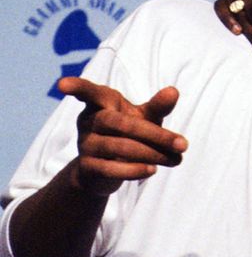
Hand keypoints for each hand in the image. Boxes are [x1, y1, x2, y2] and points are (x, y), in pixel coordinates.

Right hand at [59, 77, 186, 197]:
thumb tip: (173, 91)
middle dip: (156, 135)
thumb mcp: (144, 118)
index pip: (88, 92)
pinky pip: (110, 168)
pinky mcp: (87, 167)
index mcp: (101, 104)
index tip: (62, 85)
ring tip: (176, 159)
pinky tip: (152, 170)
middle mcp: (89, 122)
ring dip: (152, 154)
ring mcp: (86, 144)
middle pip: (121, 124)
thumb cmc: (129, 134)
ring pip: (118, 147)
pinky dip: (135, 170)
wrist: (104, 171)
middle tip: (184, 144)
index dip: (77, 87)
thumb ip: (157, 107)